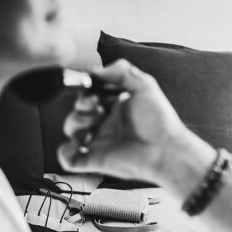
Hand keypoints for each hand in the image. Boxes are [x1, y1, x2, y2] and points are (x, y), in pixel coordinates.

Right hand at [58, 60, 187, 182]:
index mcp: (117, 106)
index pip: (91, 95)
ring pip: (72, 131)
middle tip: (95, 105)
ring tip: (92, 122)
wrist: (166, 149)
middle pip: (78, 111)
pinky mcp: (96, 160)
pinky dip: (65, 152)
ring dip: (74, 123)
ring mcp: (100, 142)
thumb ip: (122, 71)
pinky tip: (79, 144)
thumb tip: (97, 71)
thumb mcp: (145, 86)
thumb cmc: (161, 121)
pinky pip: (70, 159)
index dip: (86, 90)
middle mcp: (107, 123)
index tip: (90, 87)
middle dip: (81, 105)